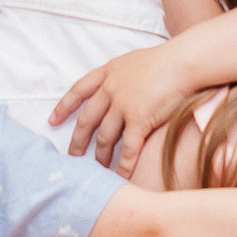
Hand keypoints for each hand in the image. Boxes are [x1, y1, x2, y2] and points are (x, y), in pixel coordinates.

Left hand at [53, 46, 191, 171]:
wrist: (184, 61)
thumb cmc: (166, 60)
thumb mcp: (134, 61)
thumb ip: (121, 75)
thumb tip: (117, 86)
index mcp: (108, 73)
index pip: (78, 91)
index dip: (64, 107)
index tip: (52, 121)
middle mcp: (110, 89)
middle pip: (87, 120)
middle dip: (77, 141)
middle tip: (71, 158)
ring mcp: (123, 105)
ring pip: (105, 137)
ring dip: (100, 156)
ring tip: (98, 170)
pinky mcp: (139, 119)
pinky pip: (128, 148)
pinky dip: (123, 165)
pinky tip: (120, 176)